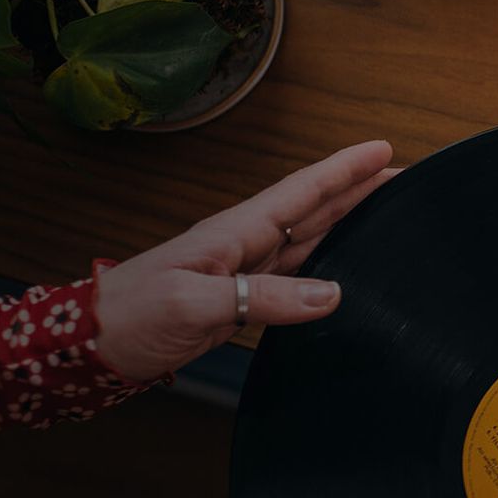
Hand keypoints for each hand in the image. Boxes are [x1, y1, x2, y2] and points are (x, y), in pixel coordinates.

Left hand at [95, 140, 396, 381]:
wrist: (92, 346)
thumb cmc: (130, 316)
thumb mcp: (192, 303)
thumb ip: (261, 297)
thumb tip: (332, 294)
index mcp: (234, 232)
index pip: (301, 192)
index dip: (344, 170)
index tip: (383, 150)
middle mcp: (245, 244)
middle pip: (314, 209)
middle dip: (359, 189)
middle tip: (405, 179)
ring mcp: (244, 270)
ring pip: (310, 238)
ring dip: (349, 222)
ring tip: (388, 213)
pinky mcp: (242, 299)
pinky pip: (297, 275)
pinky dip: (328, 265)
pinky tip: (346, 269)